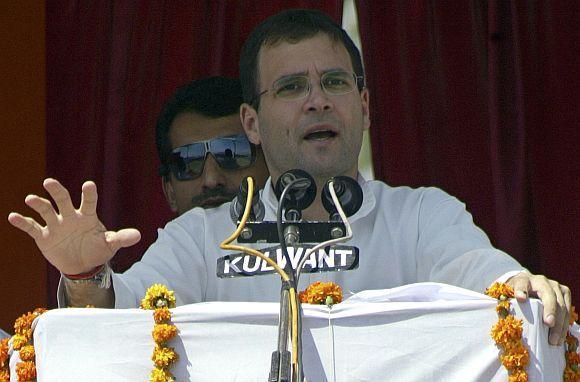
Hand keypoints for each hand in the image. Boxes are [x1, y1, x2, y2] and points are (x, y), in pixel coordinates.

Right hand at [8, 178, 140, 274]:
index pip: (89, 202)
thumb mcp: (110, 244)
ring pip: (46, 210)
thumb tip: (138, 236)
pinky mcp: (44, 236)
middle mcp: (70, 217)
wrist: (83, 265)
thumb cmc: (97, 249)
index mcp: (87, 216)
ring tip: (31, 199)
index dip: (89, 194)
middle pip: (63, 200)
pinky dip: (22, 222)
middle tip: (49, 182)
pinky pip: (32, 227)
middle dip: (57, 191)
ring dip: (38, 204)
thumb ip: (121, 238)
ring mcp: (56, 225)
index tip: (89, 185)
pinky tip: (12, 216)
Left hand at [506, 272, 570, 345]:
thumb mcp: (507, 295)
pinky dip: (564, 324)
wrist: (527, 284)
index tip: (520, 298)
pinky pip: (568, 309)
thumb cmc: (516, 293)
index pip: (521, 284)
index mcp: (523, 280)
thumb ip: (505, 301)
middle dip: (550, 310)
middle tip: (549, 324)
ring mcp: (554, 286)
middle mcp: (541, 280)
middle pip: (548, 295)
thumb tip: (502, 315)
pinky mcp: (564, 292)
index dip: (521, 290)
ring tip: (554, 340)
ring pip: (561, 304)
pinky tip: (560, 337)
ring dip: (560, 323)